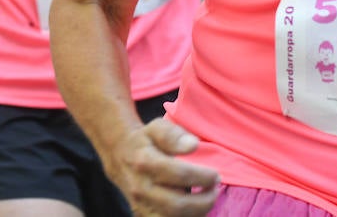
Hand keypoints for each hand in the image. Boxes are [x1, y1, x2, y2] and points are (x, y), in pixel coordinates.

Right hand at [105, 117, 219, 216]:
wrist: (120, 156)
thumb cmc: (144, 141)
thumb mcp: (157, 127)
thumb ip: (174, 135)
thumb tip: (193, 145)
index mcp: (145, 162)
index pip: (179, 174)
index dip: (202, 177)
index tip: (215, 175)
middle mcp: (141, 187)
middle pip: (177, 205)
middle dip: (203, 201)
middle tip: (215, 190)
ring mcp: (140, 204)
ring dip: (196, 213)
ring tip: (208, 199)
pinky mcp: (143, 215)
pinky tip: (196, 209)